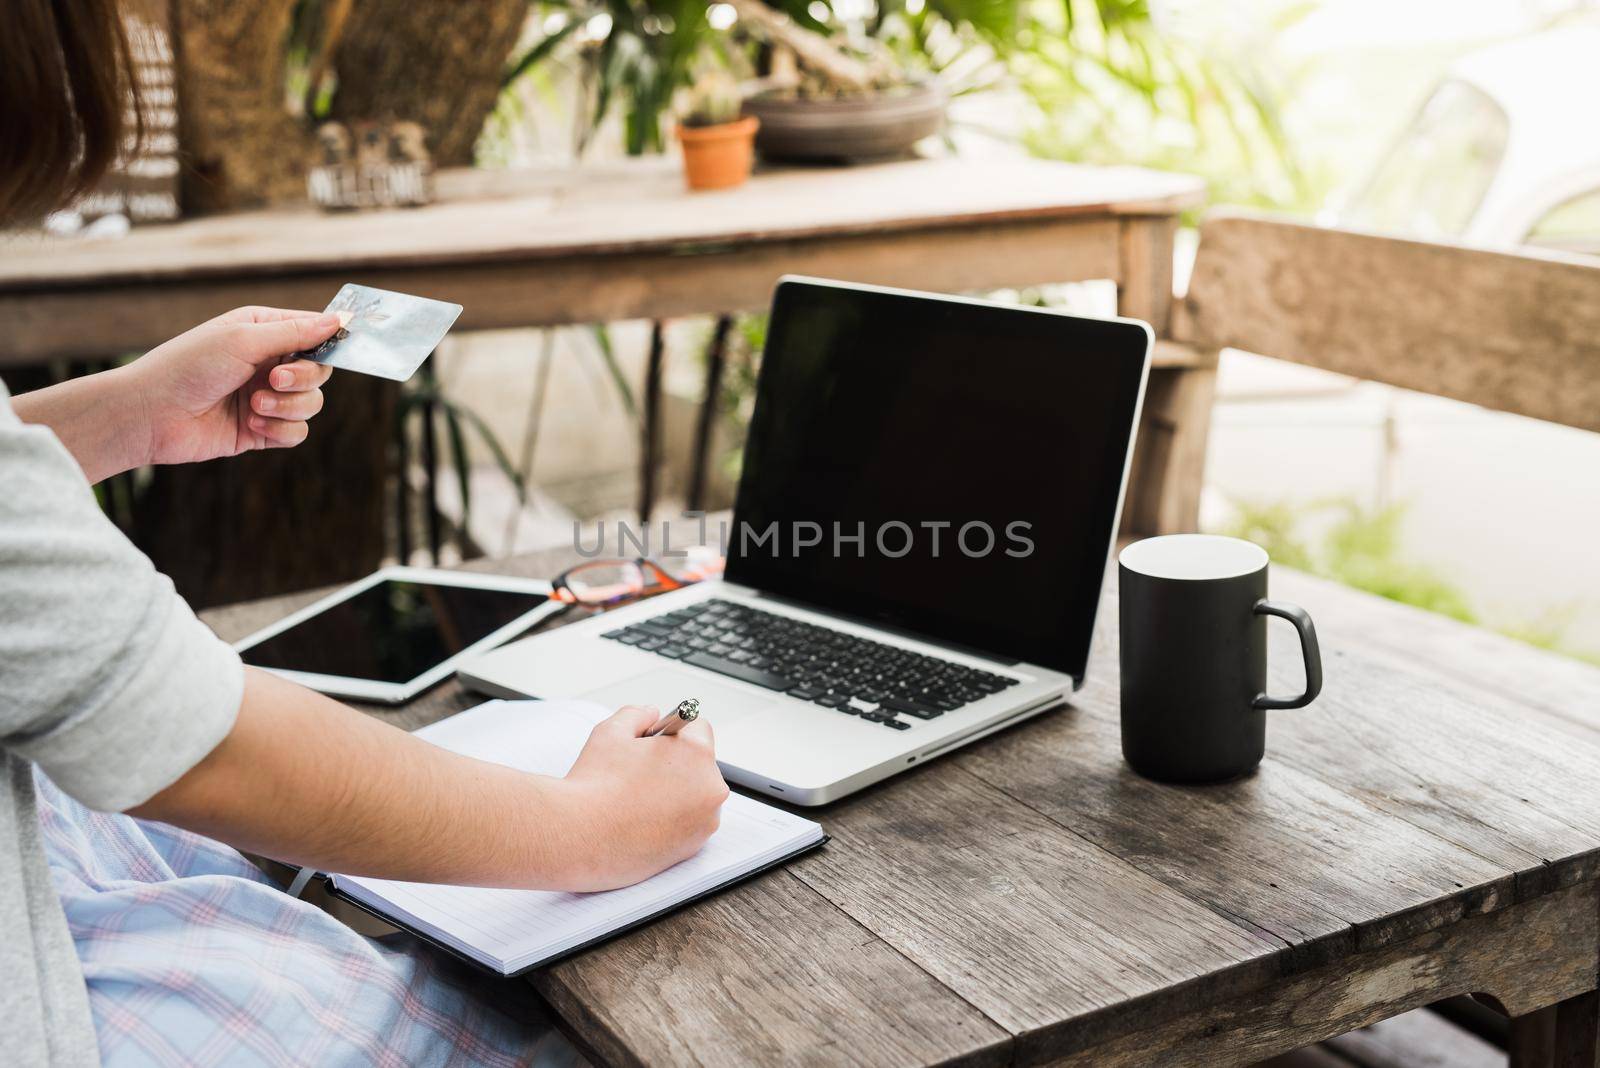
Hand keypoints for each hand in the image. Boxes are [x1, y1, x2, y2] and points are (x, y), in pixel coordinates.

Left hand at [123, 306, 343, 465]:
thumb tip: (338, 319)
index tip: (333, 348)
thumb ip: (294, 332)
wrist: (152, 414)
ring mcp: (267, 398)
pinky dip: (279, 429)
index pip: (313, 333)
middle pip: (319, 371)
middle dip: (302, 378)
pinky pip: (297, 432)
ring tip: (253, 405)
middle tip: (274, 379)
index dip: (326, 342)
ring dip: (288, 406)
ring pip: (312, 403)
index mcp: (262, 332)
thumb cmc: (188, 366)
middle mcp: (268, 363)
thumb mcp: (243, 339)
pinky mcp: (262, 430)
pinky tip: (250, 423)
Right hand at [554, 705, 729, 890]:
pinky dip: (672, 821)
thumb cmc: (595, 784)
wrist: (579, 838)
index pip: (698, 728)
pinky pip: (689, 824)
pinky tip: (642, 820)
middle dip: (675, 763)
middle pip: (699, 764)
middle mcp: (710, 788)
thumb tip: (650, 714)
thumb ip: (637, 714)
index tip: (654, 742)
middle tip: (640, 772)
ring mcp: (705, 821)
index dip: (672, 731)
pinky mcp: (693, 847)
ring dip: (676, 793)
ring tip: (639, 799)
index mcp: (697, 753)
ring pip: (695, 796)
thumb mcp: (611, 731)